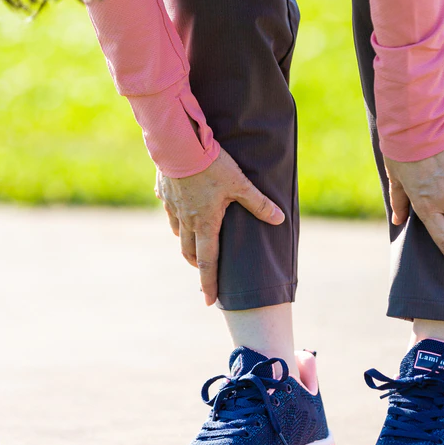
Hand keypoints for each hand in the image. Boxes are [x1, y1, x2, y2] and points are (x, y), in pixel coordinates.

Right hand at [155, 149, 284, 305]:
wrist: (178, 143)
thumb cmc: (211, 165)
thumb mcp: (240, 184)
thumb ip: (259, 204)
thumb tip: (280, 219)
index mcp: (205, 224)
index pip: (208, 263)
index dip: (210, 284)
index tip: (209, 301)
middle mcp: (186, 220)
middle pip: (189, 252)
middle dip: (197, 265)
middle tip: (204, 271)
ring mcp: (172, 206)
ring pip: (178, 232)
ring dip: (186, 242)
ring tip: (194, 243)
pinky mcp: (164, 191)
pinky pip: (169, 209)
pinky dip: (176, 216)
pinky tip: (180, 208)